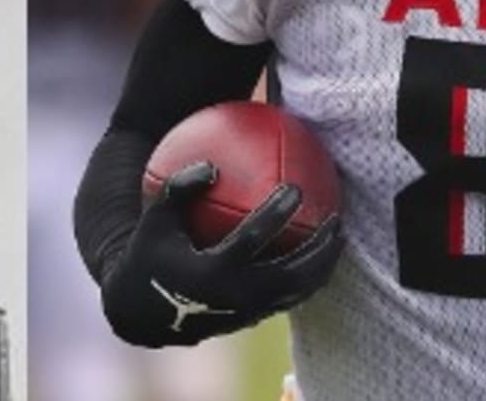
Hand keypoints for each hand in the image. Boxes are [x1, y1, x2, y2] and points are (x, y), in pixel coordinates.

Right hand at [99, 161, 343, 346]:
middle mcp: (235, 296)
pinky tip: (320, 252)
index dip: (275, 214)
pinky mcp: (254, 318)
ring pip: (299, 291)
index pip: (252, 241)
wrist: (146, 312)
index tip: (295, 189)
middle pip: (291, 274)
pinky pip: (292, 296)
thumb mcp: (155, 218)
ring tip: (339, 235)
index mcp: (211, 272)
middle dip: (319, 248)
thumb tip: (213, 166)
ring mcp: (248, 312)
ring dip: (323, 264)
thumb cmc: (150, 253)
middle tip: (336, 217)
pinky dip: (311, 276)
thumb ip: (180, 189)